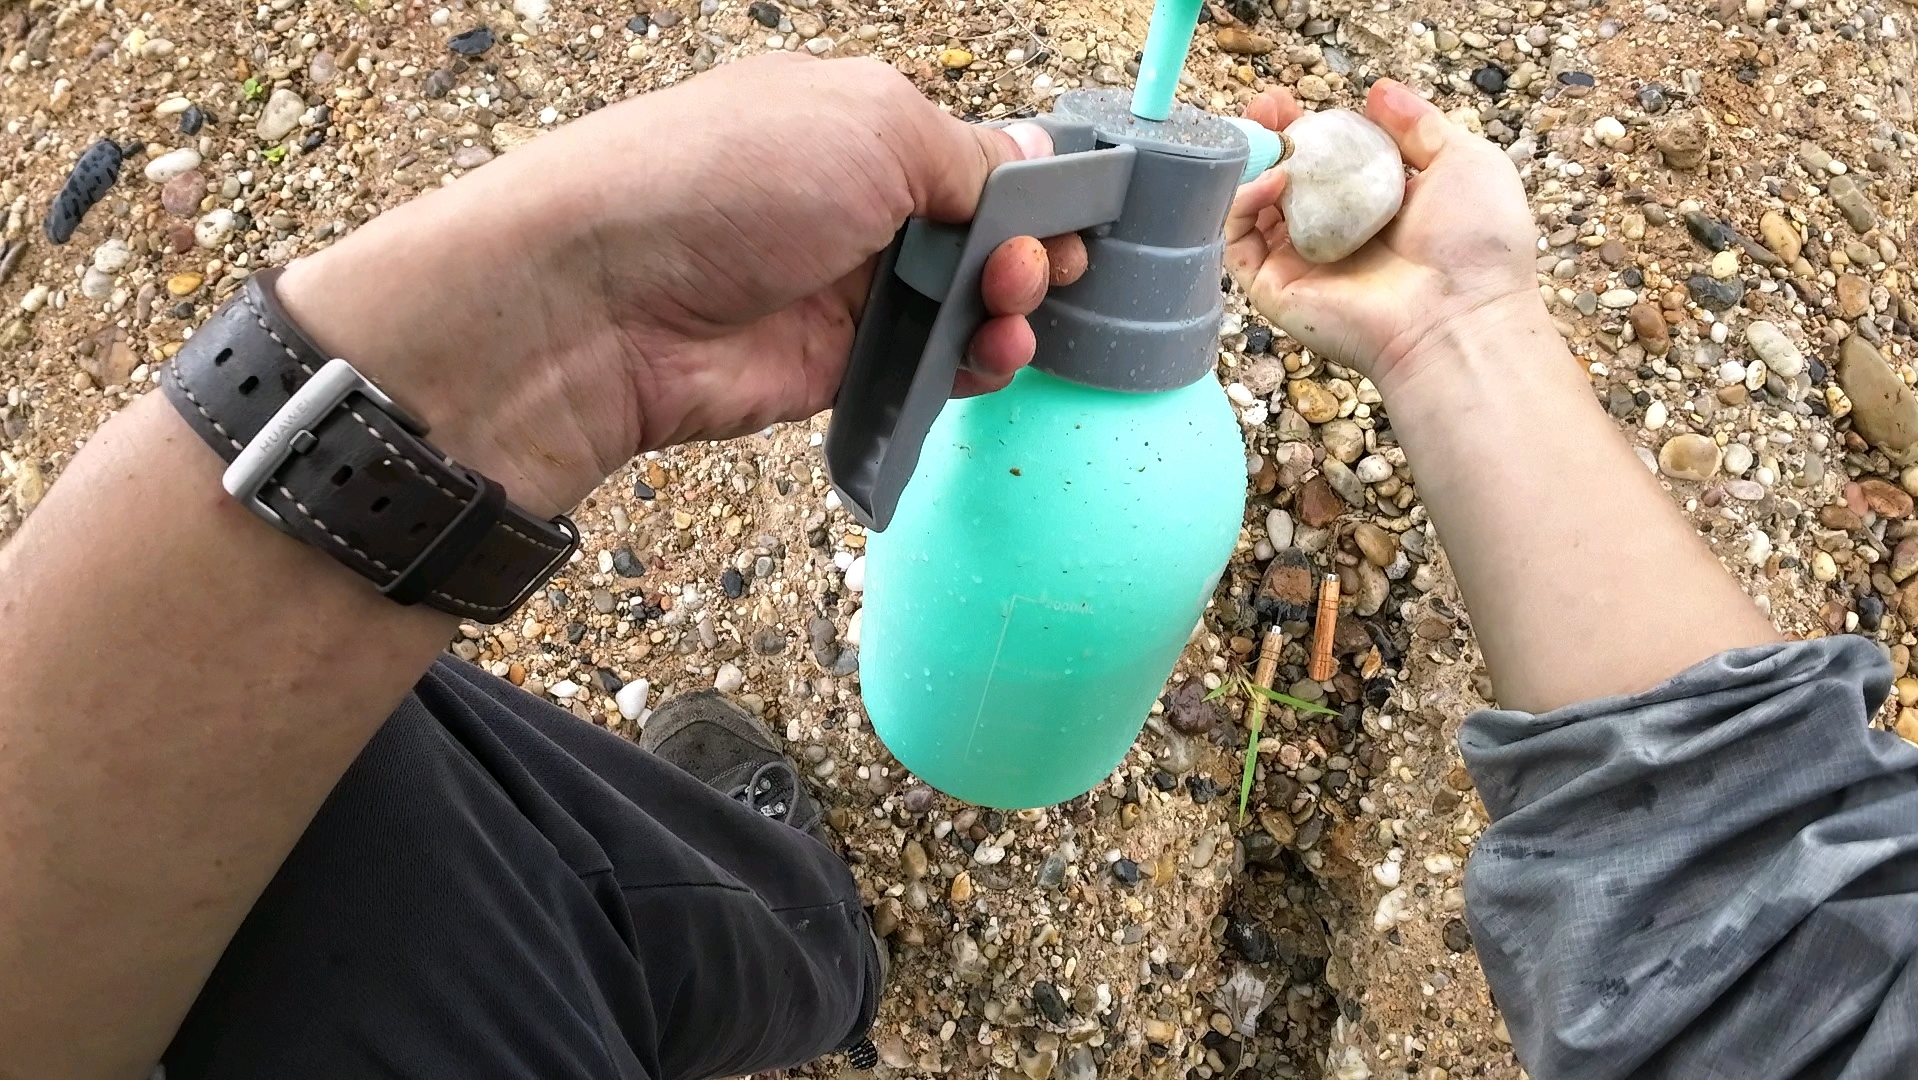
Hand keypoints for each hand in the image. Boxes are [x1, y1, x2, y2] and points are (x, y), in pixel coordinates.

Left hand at [276, 54, 1086, 516]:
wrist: (605, 301)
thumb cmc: (727, 181)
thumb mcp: (870, 126)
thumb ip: (964, 153)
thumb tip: (1031, 157)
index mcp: (855, 123)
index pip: (969, 152)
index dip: (1030, 185)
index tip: (1078, 216)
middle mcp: (851, 204)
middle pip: (976, 234)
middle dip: (1027, 251)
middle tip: (1029, 271)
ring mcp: (840, 291)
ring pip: (960, 307)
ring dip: (1007, 312)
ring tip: (1008, 316)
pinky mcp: (830, 370)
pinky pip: (922, 369)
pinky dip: (968, 367)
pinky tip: (988, 360)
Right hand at [1224, 79, 1539, 392]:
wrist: (1462, 316)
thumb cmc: (1477, 246)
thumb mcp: (1464, 162)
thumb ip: (1420, 125)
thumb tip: (1378, 92)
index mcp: (1374, 209)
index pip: (1325, 162)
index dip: (1306, 128)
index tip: (1294, 101)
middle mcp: (1334, 236)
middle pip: (1283, 182)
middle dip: (1270, 140)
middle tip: (1268, 109)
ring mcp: (1302, 264)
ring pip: (1254, 210)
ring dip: (1252, 166)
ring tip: (1266, 139)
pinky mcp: (1277, 289)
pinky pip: (1240, 243)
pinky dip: (1242, 204)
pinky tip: (1274, 181)